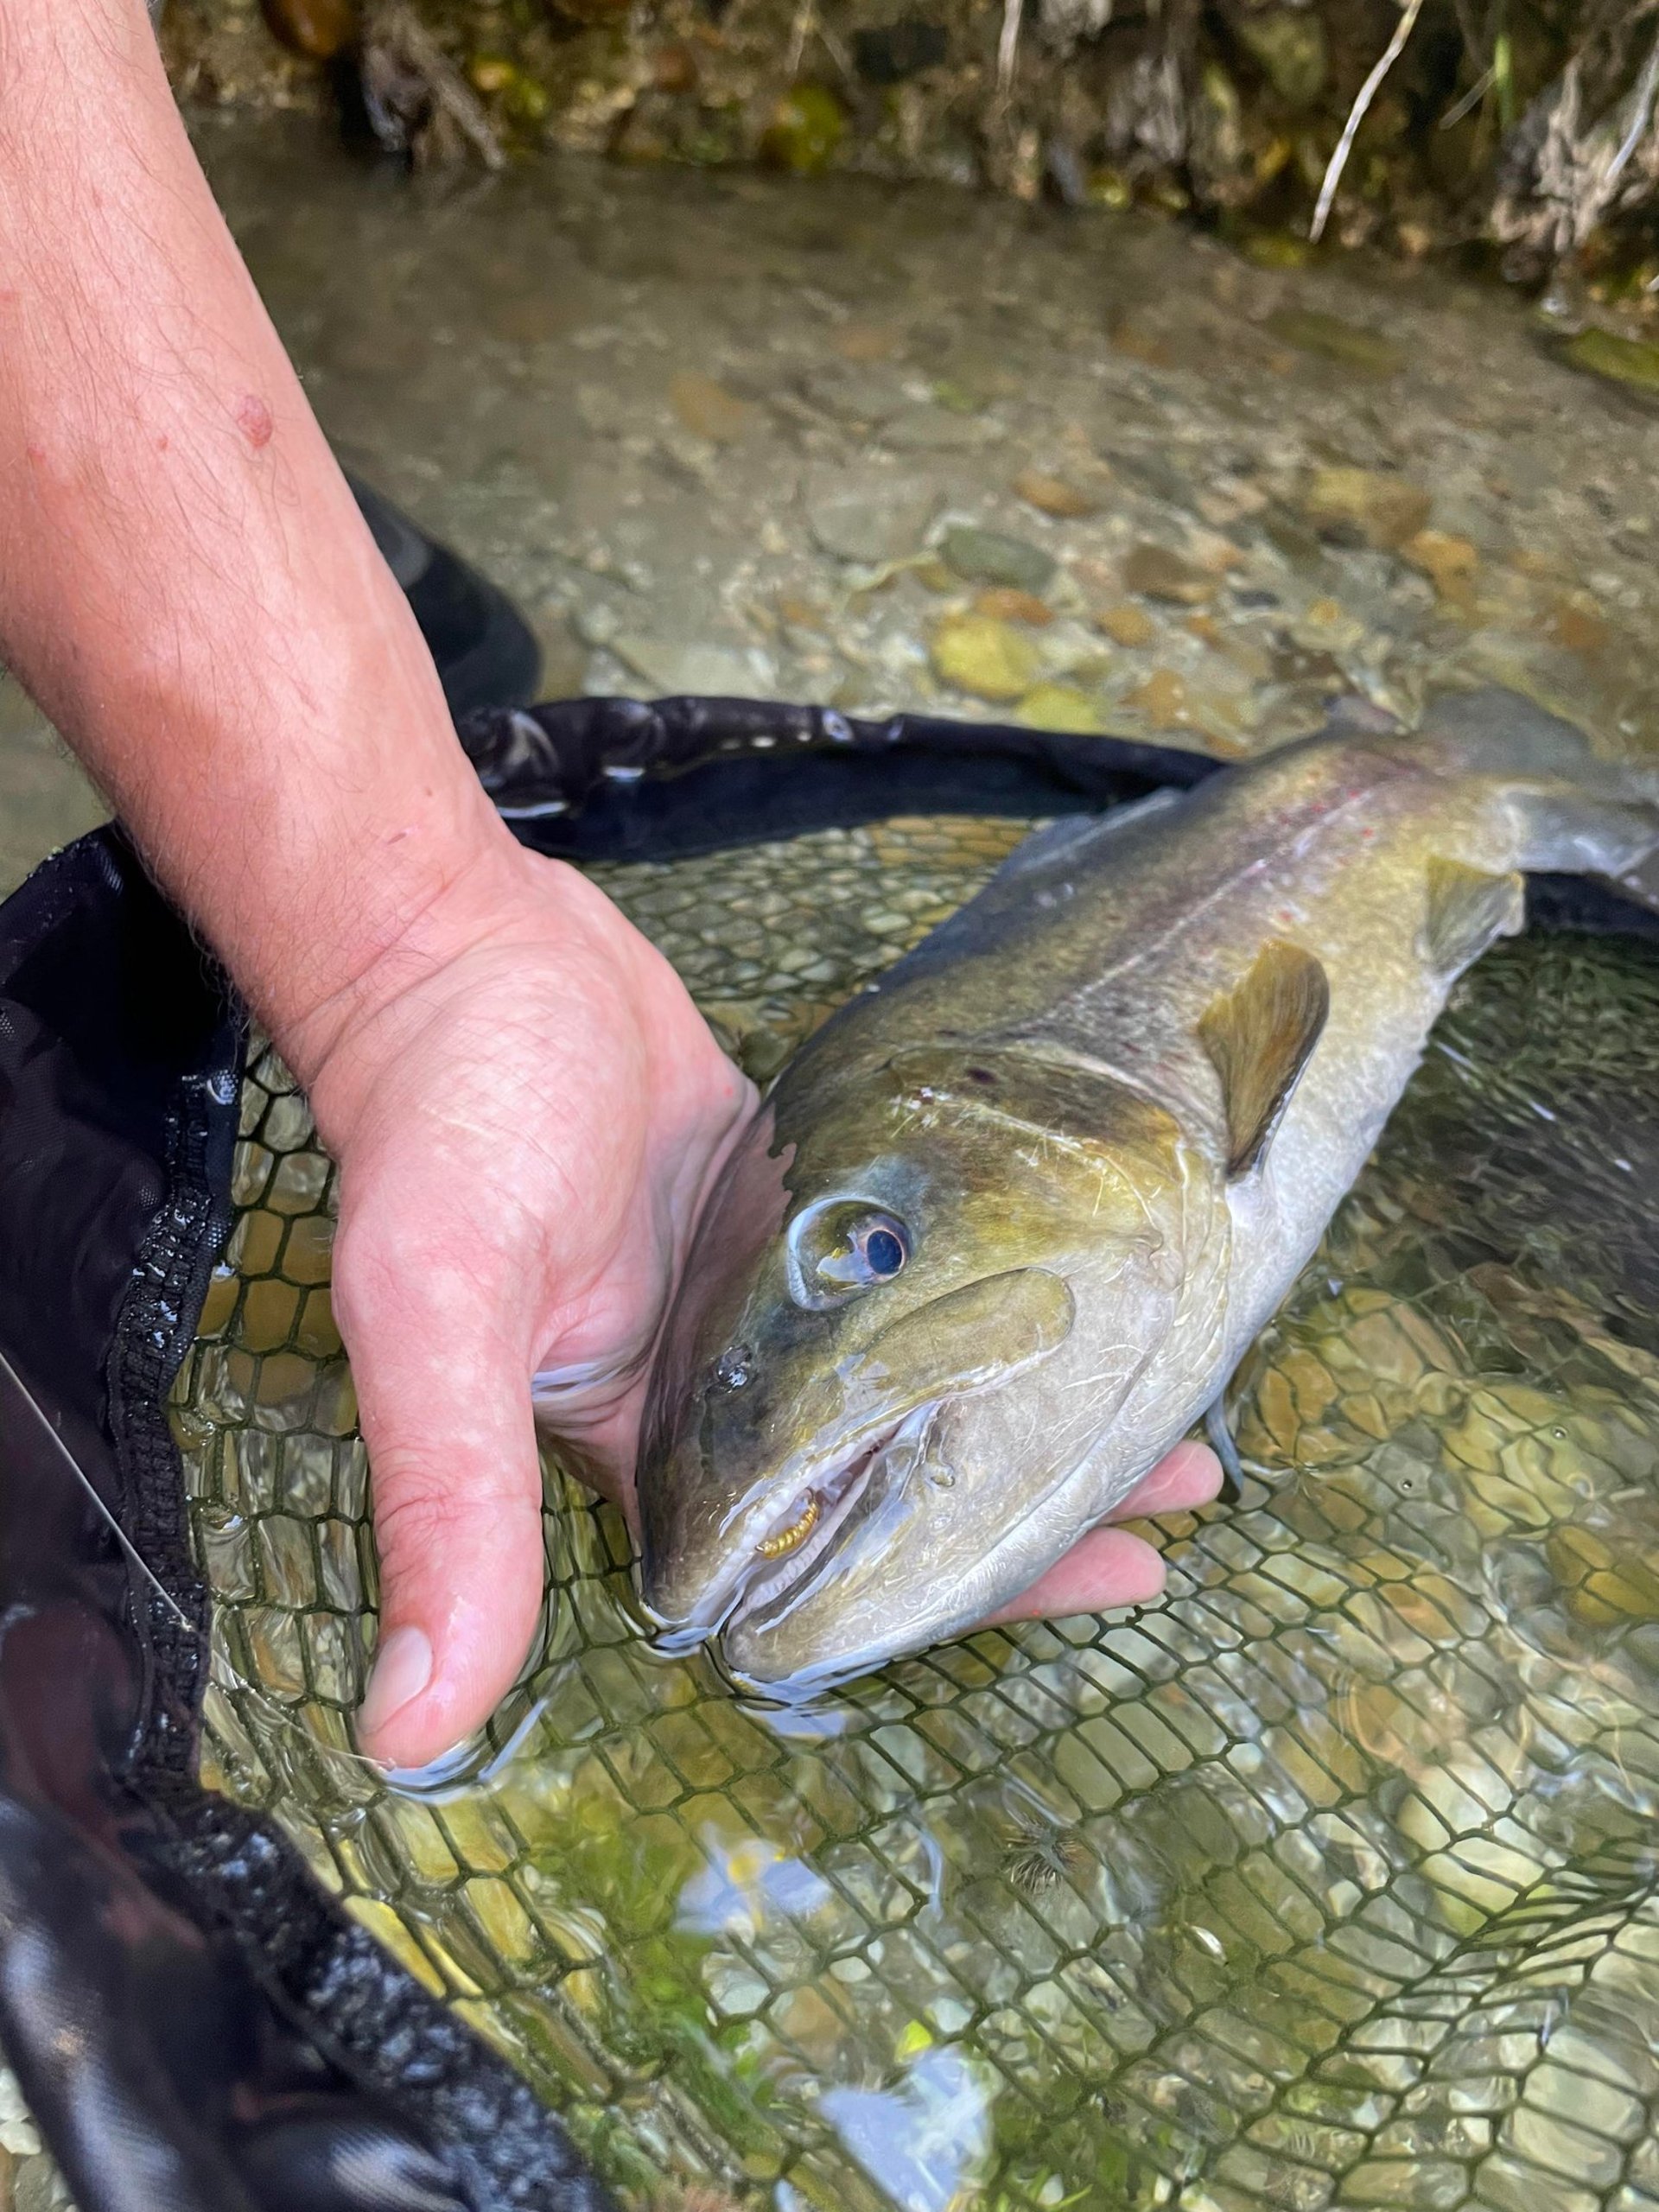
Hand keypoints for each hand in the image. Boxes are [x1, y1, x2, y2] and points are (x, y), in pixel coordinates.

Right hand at [298, 846, 1220, 1770]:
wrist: (459, 951)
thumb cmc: (444, 1123)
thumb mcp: (440, 1317)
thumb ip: (449, 1505)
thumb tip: (408, 1728)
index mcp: (637, 1463)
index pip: (817, 1577)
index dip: (950, 1598)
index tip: (1101, 1583)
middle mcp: (708, 1405)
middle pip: (893, 1490)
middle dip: (1030, 1509)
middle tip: (1180, 1503)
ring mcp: (756, 1305)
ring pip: (914, 1384)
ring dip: (1027, 1397)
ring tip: (1169, 1405)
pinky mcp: (783, 1213)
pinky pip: (906, 1278)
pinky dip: (984, 1294)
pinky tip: (1072, 1296)